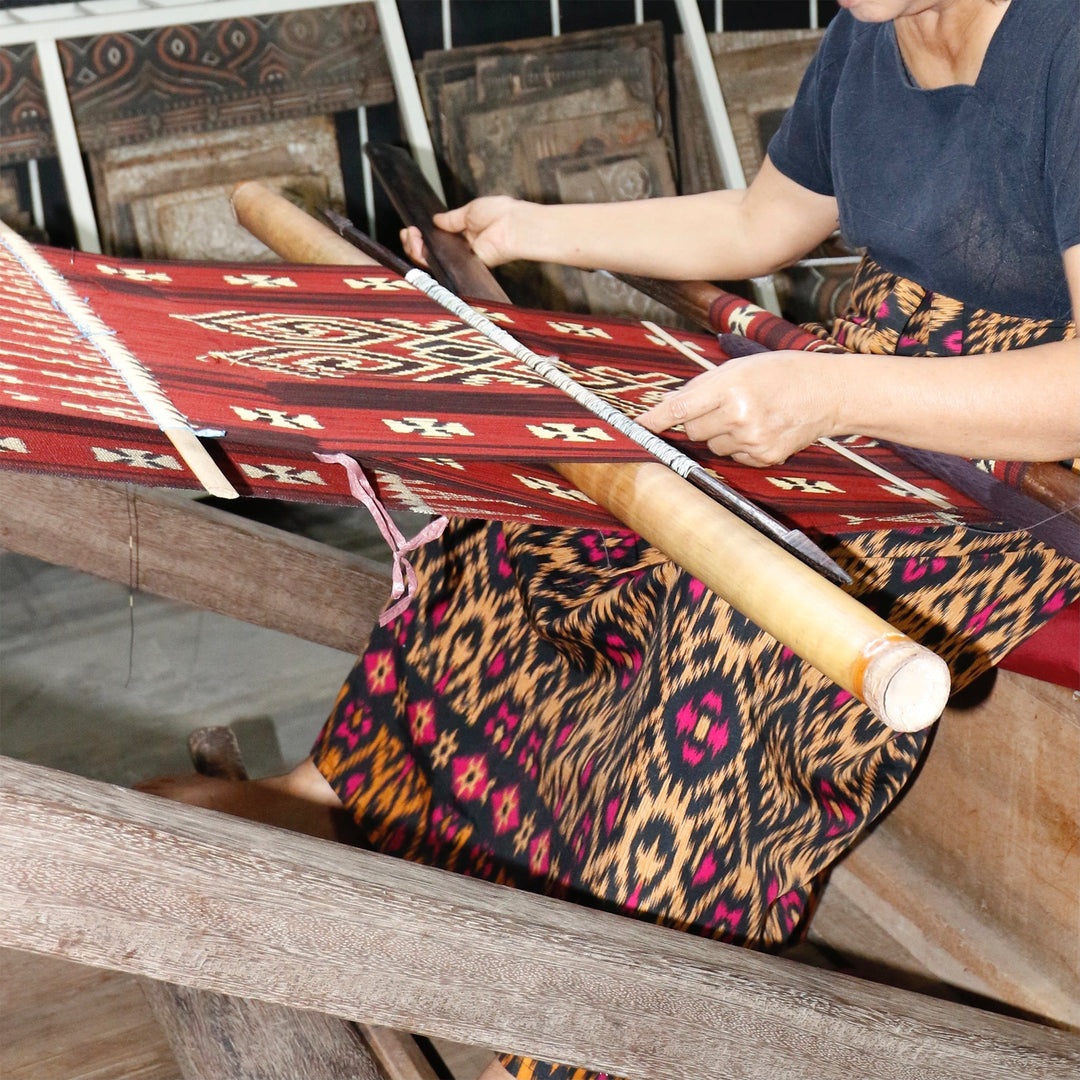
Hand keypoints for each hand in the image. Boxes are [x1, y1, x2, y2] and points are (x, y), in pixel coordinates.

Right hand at [400, 195, 525, 268]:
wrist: (514, 226)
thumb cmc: (502, 215)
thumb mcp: (470, 210)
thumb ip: (451, 219)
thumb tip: (436, 220)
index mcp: (464, 233)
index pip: (436, 239)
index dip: (420, 235)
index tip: (411, 227)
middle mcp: (461, 249)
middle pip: (428, 252)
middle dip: (413, 242)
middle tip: (408, 233)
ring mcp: (461, 260)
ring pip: (429, 261)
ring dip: (414, 249)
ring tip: (411, 237)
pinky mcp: (462, 268)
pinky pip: (438, 266)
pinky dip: (424, 256)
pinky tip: (418, 246)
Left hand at [637, 351, 840, 465]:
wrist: (827, 393)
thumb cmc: (780, 373)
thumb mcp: (739, 367)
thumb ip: (700, 387)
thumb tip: (667, 407)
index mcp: (730, 386)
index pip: (680, 409)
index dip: (654, 420)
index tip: (635, 429)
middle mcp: (739, 415)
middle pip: (692, 430)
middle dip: (698, 420)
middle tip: (721, 406)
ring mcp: (752, 440)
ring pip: (711, 446)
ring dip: (719, 433)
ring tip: (747, 415)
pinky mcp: (764, 457)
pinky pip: (733, 457)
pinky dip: (739, 446)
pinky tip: (760, 429)